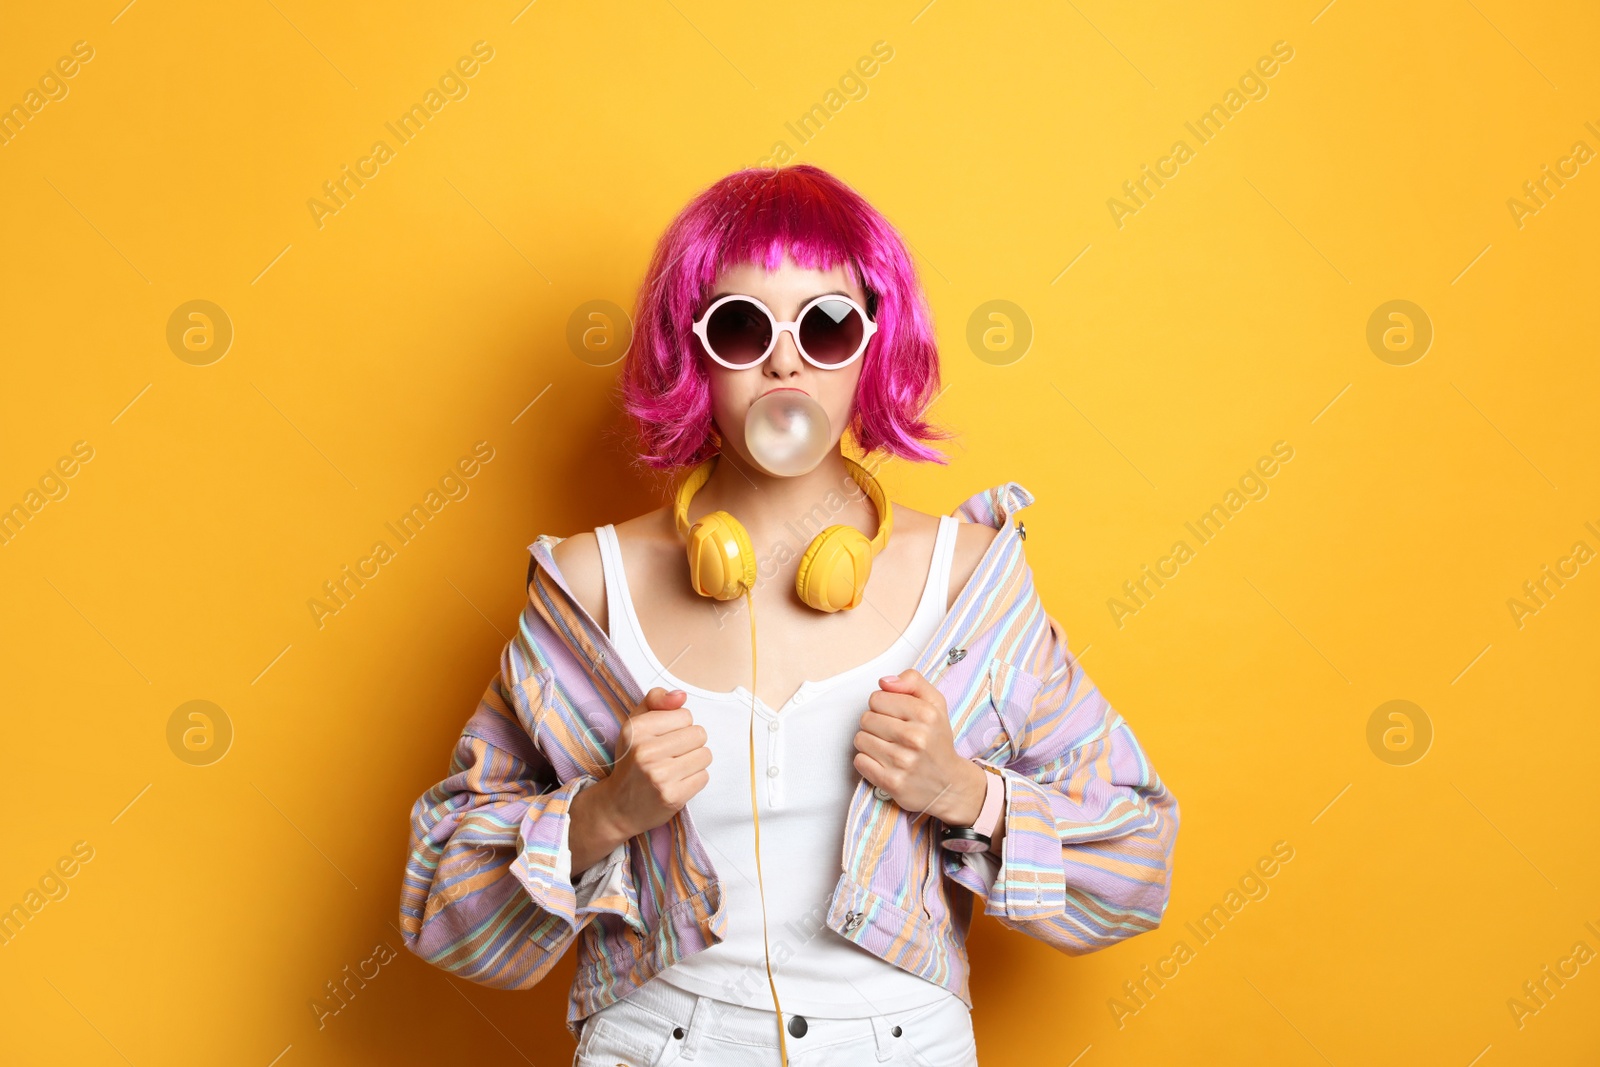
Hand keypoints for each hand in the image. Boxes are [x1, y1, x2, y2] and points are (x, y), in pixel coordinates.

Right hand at [588, 687, 711, 841]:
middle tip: (670, 755)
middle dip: (689, 743)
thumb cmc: (631, 761)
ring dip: (694, 761)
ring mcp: (659, 776)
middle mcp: (645, 751)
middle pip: (699, 734)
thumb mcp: (635, 725)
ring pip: (705, 755)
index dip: (678, 726)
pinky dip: (694, 779)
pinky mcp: (673, 797)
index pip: (685, 715)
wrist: (618, 807)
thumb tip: (682, 696)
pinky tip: (677, 782)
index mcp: (636, 729)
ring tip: (675, 768)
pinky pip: (704, 776)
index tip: (663, 738)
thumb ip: (656, 701)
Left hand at [852, 669, 987, 826]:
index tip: (895, 715)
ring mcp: (903, 762)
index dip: (882, 705)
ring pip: (860, 739)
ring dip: (870, 743)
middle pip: (866, 718)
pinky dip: (868, 761)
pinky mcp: (892, 782)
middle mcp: (916, 738)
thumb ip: (913, 682)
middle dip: (875, 724)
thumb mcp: (935, 704)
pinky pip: (860, 761)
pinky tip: (884, 763)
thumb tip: (884, 682)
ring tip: (888, 748)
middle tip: (891, 733)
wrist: (949, 785)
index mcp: (926, 714)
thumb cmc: (937, 741)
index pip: (877, 698)